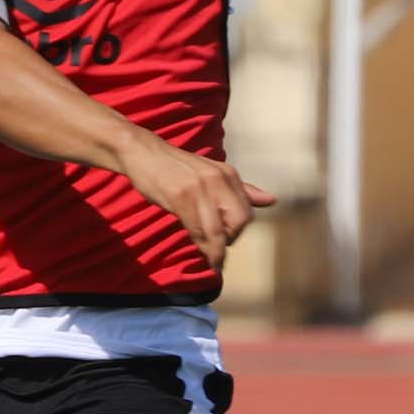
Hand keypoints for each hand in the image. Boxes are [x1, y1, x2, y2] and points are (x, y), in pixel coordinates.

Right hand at [120, 134, 279, 270]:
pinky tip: (201, 253)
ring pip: (218, 230)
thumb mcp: (212, 174)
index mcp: (229, 174)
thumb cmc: (176, 167)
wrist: (142, 152)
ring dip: (216, 252)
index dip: (237, 232)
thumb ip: (241, 190)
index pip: (247, 213)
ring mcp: (200, 188)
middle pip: (239, 222)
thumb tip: (272, 200)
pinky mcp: (181, 196)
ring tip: (213, 261)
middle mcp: (219, 180)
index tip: (226, 241)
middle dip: (230, 240)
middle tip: (218, 249)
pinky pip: (198, 230)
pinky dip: (202, 247)